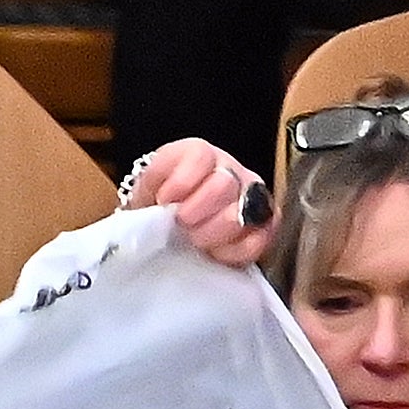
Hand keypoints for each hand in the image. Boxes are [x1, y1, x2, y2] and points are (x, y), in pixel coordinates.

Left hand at [123, 139, 273, 264]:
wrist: (170, 234)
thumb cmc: (157, 212)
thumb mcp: (143, 195)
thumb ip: (150, 189)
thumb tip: (162, 206)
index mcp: (198, 155)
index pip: (200, 156)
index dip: (182, 182)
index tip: (164, 201)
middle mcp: (230, 169)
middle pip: (224, 184)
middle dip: (197, 212)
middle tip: (182, 226)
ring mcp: (251, 195)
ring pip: (246, 210)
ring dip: (216, 232)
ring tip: (197, 241)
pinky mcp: (265, 225)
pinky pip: (262, 236)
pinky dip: (237, 251)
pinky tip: (217, 253)